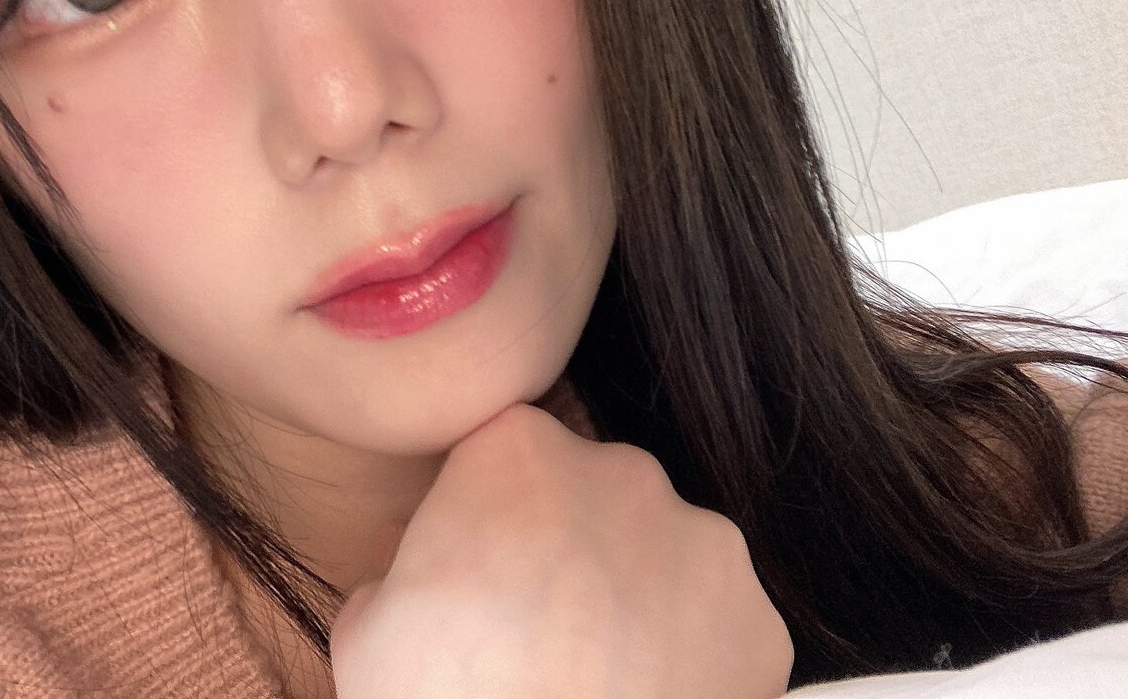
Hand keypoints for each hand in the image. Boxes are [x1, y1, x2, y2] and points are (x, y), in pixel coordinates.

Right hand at [329, 403, 791, 697]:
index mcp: (518, 455)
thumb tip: (412, 571)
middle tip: (528, 631)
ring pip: (662, 556)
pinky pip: (716, 626)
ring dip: (631, 600)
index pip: (502, 451)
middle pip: (589, 494)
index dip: (483, 512)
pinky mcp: (760, 623)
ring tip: (591, 681)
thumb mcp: (368, 631)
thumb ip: (400, 571)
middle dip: (565, 547)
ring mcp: (705, 546)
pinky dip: (687, 659)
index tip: (470, 566)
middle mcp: (623, 475)